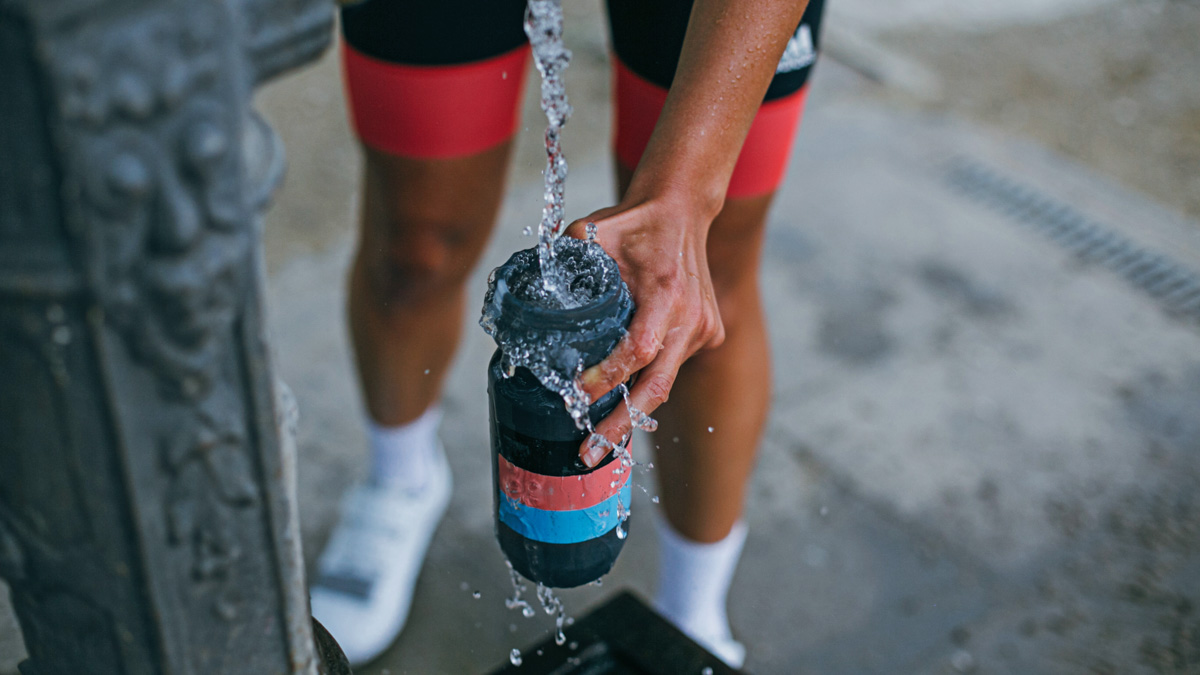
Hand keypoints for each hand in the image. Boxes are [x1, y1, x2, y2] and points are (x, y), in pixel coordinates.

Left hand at [565, 189, 724, 466]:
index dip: (607, 378)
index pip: (637, 350)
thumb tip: (524, 289)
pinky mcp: (708, 335)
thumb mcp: (593, 232)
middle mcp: (691, 317)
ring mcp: (704, 330)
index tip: (577, 396)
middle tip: (586, 455)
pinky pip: (671, 369)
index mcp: (666, 293)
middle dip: (620, 425)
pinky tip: (621, 406)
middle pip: (656, 387)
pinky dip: (645, 386)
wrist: (684, 209)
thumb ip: (562, 259)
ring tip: (599, 443)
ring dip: (631, 412)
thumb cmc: (635, 221)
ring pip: (663, 383)